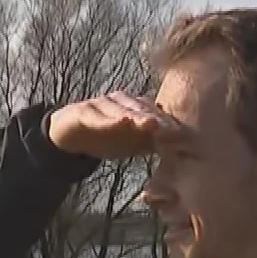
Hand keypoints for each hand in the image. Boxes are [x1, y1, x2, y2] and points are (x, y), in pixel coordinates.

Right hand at [46, 92, 186, 159]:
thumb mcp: (134, 143)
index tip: (182, 135)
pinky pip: (98, 115)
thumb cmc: (108, 138)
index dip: (169, 124)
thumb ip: (155, 144)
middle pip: (143, 109)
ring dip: (137, 115)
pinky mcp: (85, 110)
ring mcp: (104, 104)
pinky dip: (109, 119)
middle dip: (157, 118)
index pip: (156, 114)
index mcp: (138, 108)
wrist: (71, 135)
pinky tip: (121, 122)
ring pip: (123, 109)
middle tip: (171, 129)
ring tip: (150, 124)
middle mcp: (123, 102)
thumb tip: (185, 155)